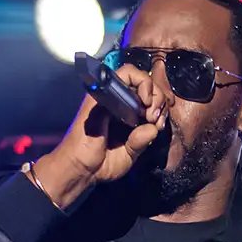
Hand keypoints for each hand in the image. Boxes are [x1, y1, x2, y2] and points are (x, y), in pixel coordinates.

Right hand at [32, 63, 170, 208]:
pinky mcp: (104, 91)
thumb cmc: (103, 163)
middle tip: (156, 117)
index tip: (159, 122)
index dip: (160, 106)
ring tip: (150, 113)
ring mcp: (111, 95)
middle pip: (147, 84)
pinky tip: (144, 103)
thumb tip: (154, 127)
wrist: (82, 168)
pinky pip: (125, 73)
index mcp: (128, 115)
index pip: (150, 98)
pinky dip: (142, 83)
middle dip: (159, 98)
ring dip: (152, 91)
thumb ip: (143, 139)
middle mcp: (120, 102)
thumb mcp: (131, 154)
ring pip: (139, 75)